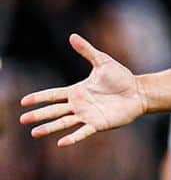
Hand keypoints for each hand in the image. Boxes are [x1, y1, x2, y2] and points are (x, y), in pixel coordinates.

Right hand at [20, 34, 146, 144]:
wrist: (138, 92)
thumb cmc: (121, 77)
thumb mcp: (102, 61)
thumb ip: (87, 51)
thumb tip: (72, 36)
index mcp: (76, 91)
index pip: (53, 95)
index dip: (39, 98)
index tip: (24, 102)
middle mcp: (79, 105)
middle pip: (53, 110)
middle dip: (38, 115)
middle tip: (22, 120)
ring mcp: (88, 116)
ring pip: (64, 123)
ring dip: (49, 128)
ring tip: (35, 133)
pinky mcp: (99, 124)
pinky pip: (83, 132)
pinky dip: (72, 138)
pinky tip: (61, 143)